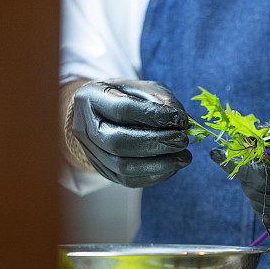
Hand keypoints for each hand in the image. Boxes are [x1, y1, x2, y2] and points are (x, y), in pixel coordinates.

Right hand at [71, 79, 191, 186]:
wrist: (99, 114)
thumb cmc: (125, 97)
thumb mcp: (143, 89)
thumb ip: (162, 100)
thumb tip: (182, 122)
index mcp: (91, 98)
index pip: (123, 109)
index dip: (155, 116)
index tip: (182, 120)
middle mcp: (85, 128)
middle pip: (119, 143)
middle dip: (156, 143)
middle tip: (183, 140)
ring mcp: (92, 153)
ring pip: (123, 167)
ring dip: (160, 164)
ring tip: (184, 157)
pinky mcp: (104, 171)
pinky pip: (129, 180)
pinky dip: (156, 175)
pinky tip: (173, 167)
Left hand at [210, 114, 269, 233]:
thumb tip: (246, 135)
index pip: (267, 178)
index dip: (244, 163)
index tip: (229, 148)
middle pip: (262, 195)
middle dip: (244, 175)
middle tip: (238, 155)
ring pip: (264, 212)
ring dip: (253, 190)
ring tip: (258, 169)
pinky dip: (264, 202)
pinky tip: (269, 185)